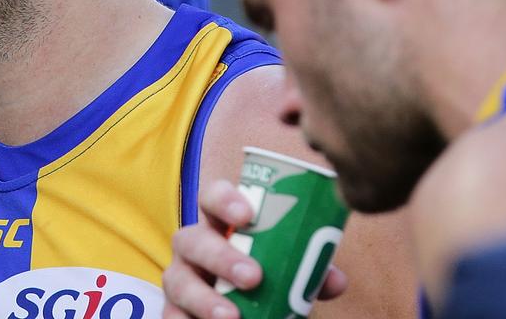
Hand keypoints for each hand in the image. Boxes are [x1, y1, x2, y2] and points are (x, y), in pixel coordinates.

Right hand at [163, 180, 346, 317]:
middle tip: (253, 277)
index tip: (249, 215)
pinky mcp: (173, 309)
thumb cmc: (265, 276)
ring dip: (204, 298)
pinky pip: (170, 316)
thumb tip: (335, 280)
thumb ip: (308, 271)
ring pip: (177, 280)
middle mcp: (193, 246)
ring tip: (232, 317)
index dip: (225, 200)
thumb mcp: (286, 269)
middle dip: (220, 256)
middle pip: (192, 239)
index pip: (211, 197)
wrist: (243, 308)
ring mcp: (179, 278)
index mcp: (218, 223)